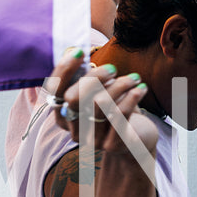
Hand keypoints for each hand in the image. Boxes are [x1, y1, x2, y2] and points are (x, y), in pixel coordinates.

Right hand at [43, 52, 159, 157]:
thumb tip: (76, 52)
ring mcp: (92, 139)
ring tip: (135, 78)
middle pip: (74, 98)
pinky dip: (131, 97)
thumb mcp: (100, 92)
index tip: (79, 52)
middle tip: (113, 68)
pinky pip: (119, 115)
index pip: (55, 91)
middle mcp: (74, 129)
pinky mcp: (112, 144)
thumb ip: (87, 77)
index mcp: (64, 115)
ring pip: (99, 105)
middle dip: (94, 78)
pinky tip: (141, 88)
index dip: (63, 70)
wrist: (137, 138)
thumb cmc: (115, 108)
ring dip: (120, 85)